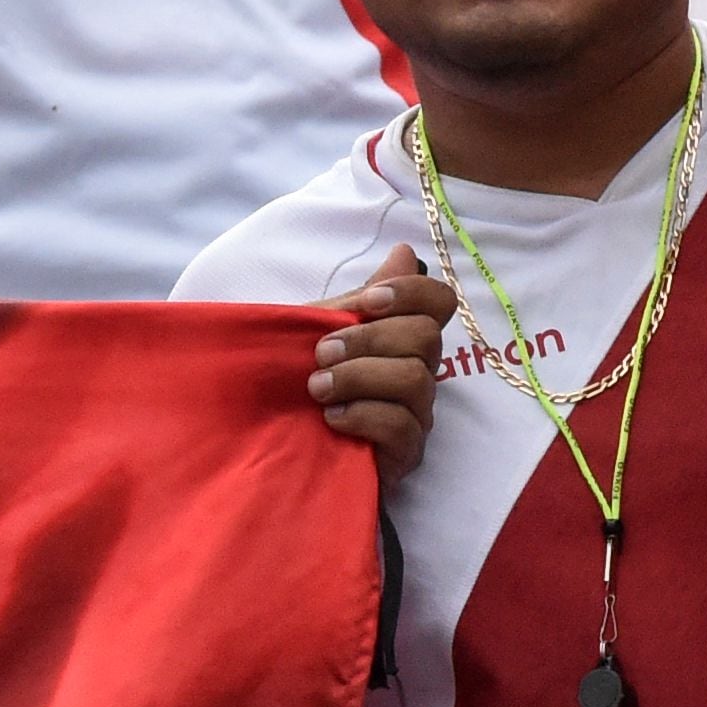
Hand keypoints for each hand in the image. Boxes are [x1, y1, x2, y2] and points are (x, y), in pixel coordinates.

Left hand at [312, 244, 456, 484]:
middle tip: (321, 353)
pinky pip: (403, 427)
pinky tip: (330, 418)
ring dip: (359, 377)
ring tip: (317, 388)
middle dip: (369, 339)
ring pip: (415, 381)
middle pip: (425, 338)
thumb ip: (357, 300)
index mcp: (399, 338)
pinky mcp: (404, 455)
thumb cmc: (294, 383)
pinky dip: (363, 416)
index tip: (367, 302)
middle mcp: (417, 372)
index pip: (439, 302)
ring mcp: (415, 415)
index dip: (412, 293)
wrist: (267, 444)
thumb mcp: (313, 334)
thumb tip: (403, 252)